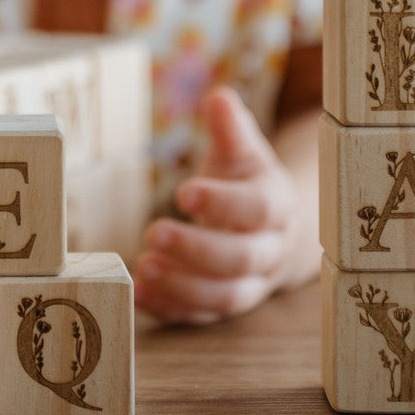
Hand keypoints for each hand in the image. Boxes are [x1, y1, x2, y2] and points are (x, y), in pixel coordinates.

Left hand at [134, 86, 306, 324]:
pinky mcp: (225, 305)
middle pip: (240, 259)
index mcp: (276, 206)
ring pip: (224, 296)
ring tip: (143, 267)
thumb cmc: (248, 180)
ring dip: (183, 287)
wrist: (275, 230)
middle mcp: (269, 251)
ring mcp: (251, 284)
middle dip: (196, 250)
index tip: (183, 192)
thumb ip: (231, 129)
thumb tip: (220, 98)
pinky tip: (138, 293)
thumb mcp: (243, 151)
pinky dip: (170, 309)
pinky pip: (200, 316)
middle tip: (153, 234)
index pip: (256, 208)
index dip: (222, 203)